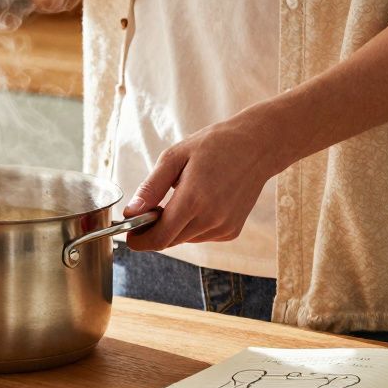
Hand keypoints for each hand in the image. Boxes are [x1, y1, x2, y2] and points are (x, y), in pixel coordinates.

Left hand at [122, 111, 287, 251]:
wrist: (257, 146)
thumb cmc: (214, 146)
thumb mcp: (175, 157)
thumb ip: (150, 187)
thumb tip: (131, 212)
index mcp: (194, 200)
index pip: (159, 238)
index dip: (140, 241)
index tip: (129, 234)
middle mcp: (211, 219)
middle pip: (169, 241)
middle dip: (154, 230)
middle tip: (151, 207)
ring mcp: (224, 227)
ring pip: (184, 239)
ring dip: (174, 226)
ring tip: (181, 196)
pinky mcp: (232, 231)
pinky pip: (201, 236)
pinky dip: (192, 225)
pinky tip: (200, 202)